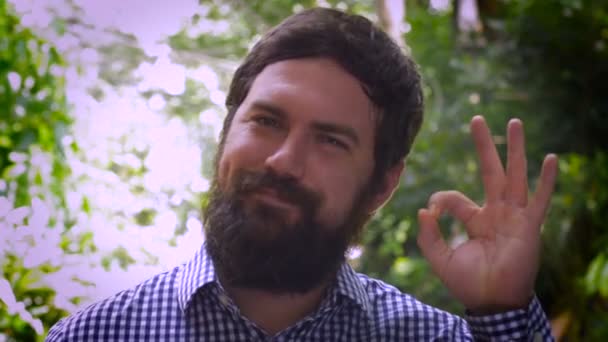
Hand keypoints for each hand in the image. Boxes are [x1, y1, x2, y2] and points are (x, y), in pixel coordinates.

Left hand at [416, 115, 557, 313]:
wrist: (492, 303)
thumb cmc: (469, 283)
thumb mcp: (440, 259)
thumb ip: (428, 236)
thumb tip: (423, 210)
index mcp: (475, 220)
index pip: (454, 197)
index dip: (440, 200)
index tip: (431, 211)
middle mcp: (496, 213)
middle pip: (490, 172)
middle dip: (484, 146)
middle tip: (477, 119)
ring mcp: (514, 217)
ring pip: (514, 176)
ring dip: (515, 149)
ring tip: (514, 123)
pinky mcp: (529, 226)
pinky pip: (539, 199)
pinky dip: (546, 180)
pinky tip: (549, 158)